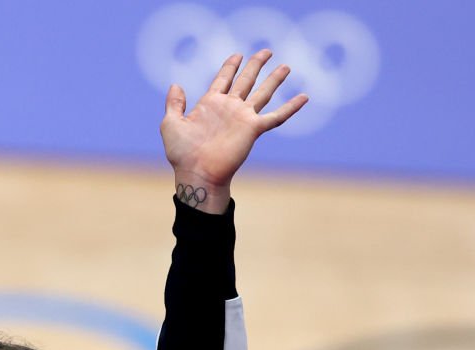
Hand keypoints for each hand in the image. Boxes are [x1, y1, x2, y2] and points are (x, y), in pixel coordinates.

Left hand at [160, 50, 306, 211]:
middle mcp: (229, 108)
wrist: (197, 173)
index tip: (237, 55)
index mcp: (210, 104)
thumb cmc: (182, 154)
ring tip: (285, 66)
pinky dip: (291, 107)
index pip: (223, 79)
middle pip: (246, 80)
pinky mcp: (253, 129)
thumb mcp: (170, 124)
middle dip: (256, 65)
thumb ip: (174, 104)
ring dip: (274, 79)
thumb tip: (176, 85)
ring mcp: (243, 117)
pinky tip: (304, 97)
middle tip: (266, 51)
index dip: (230, 66)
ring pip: (263, 92)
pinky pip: (276, 116)